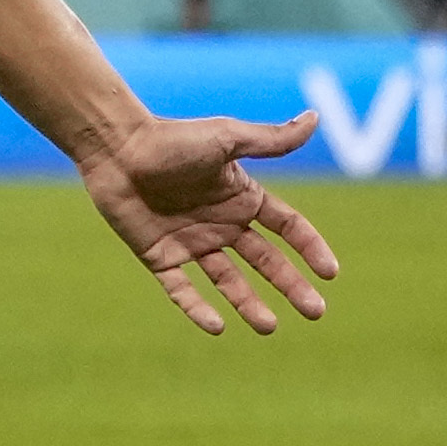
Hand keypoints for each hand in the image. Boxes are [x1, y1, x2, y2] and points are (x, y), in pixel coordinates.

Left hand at [73, 109, 342, 336]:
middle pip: (266, 260)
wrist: (115, 148)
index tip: (330, 273)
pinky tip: (217, 327)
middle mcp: (220, 222)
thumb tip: (316, 118)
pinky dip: (197, 309)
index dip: (310, 248)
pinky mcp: (159, 255)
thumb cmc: (171, 139)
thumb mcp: (226, 139)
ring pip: (228, 281)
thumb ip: (271, 139)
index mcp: (241, 196)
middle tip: (316, 312)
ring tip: (269, 327)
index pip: (287, 227)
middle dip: (291, 286)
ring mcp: (191, 241)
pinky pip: (182, 289)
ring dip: (249, 304)